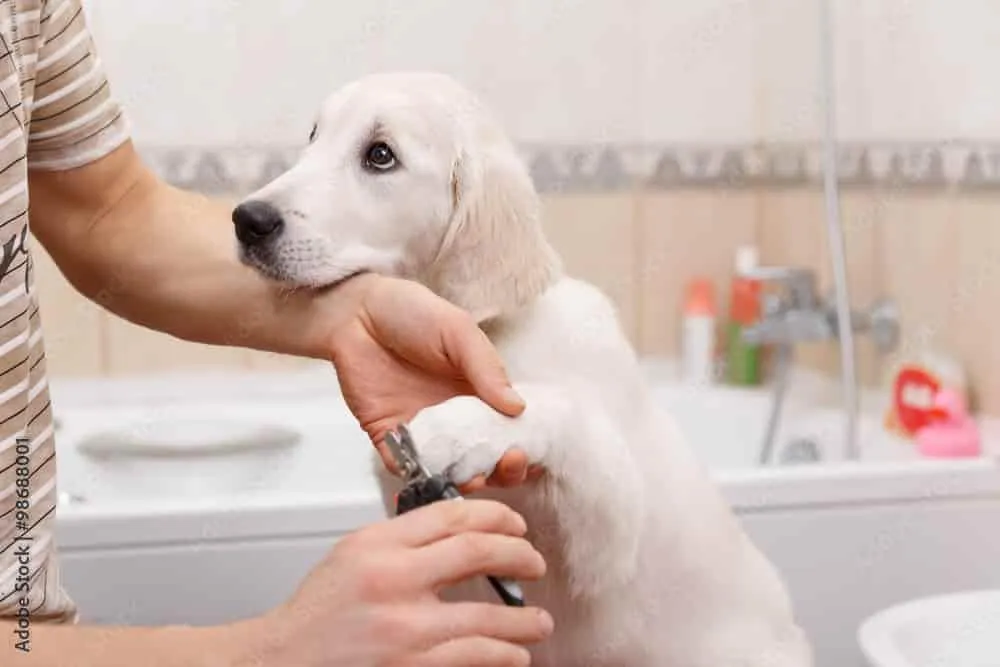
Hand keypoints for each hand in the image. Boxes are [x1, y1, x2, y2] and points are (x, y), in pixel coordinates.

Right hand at [233, 499, 551, 666]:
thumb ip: (403, 539)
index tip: (514, 526)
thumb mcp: (353, 554)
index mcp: (378, 545)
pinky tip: (514, 655)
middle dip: (520, 556)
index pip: (453, 515)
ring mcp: (403, 630)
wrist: (283, 661)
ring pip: (488, 617)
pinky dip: (504, 656)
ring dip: (525, 621)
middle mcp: (392, 581)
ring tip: (538, 623)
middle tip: (535, 564)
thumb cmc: (318, 613)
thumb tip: (462, 531)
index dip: (496, 516)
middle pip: (478, 552)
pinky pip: (475, 658)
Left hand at [327, 275, 542, 491]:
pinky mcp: (390, 437)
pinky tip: (434, 473)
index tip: (531, 453)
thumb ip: (487, 369)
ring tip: (476, 476)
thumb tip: (518, 408)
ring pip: (450, 469)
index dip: (523, 445)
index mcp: (478, 393)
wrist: (358, 311)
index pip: (508, 429)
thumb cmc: (412, 313)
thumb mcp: (459, 332)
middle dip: (502, 470)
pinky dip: (420, 476)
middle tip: (508, 463)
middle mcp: (455, 418)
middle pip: (485, 456)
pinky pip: (407, 466)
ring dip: (466, 479)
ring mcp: (423, 431)